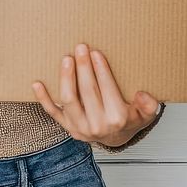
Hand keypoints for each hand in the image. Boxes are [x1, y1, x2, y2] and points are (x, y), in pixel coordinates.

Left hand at [31, 43, 161, 148]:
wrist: (116, 138)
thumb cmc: (130, 119)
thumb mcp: (146, 113)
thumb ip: (149, 105)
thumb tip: (142, 94)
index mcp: (117, 118)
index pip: (107, 89)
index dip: (101, 70)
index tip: (96, 52)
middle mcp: (97, 125)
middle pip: (87, 92)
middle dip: (83, 67)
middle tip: (81, 48)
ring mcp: (80, 127)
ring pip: (68, 100)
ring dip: (66, 78)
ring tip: (66, 59)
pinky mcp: (67, 127)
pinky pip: (52, 112)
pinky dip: (43, 98)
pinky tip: (37, 83)